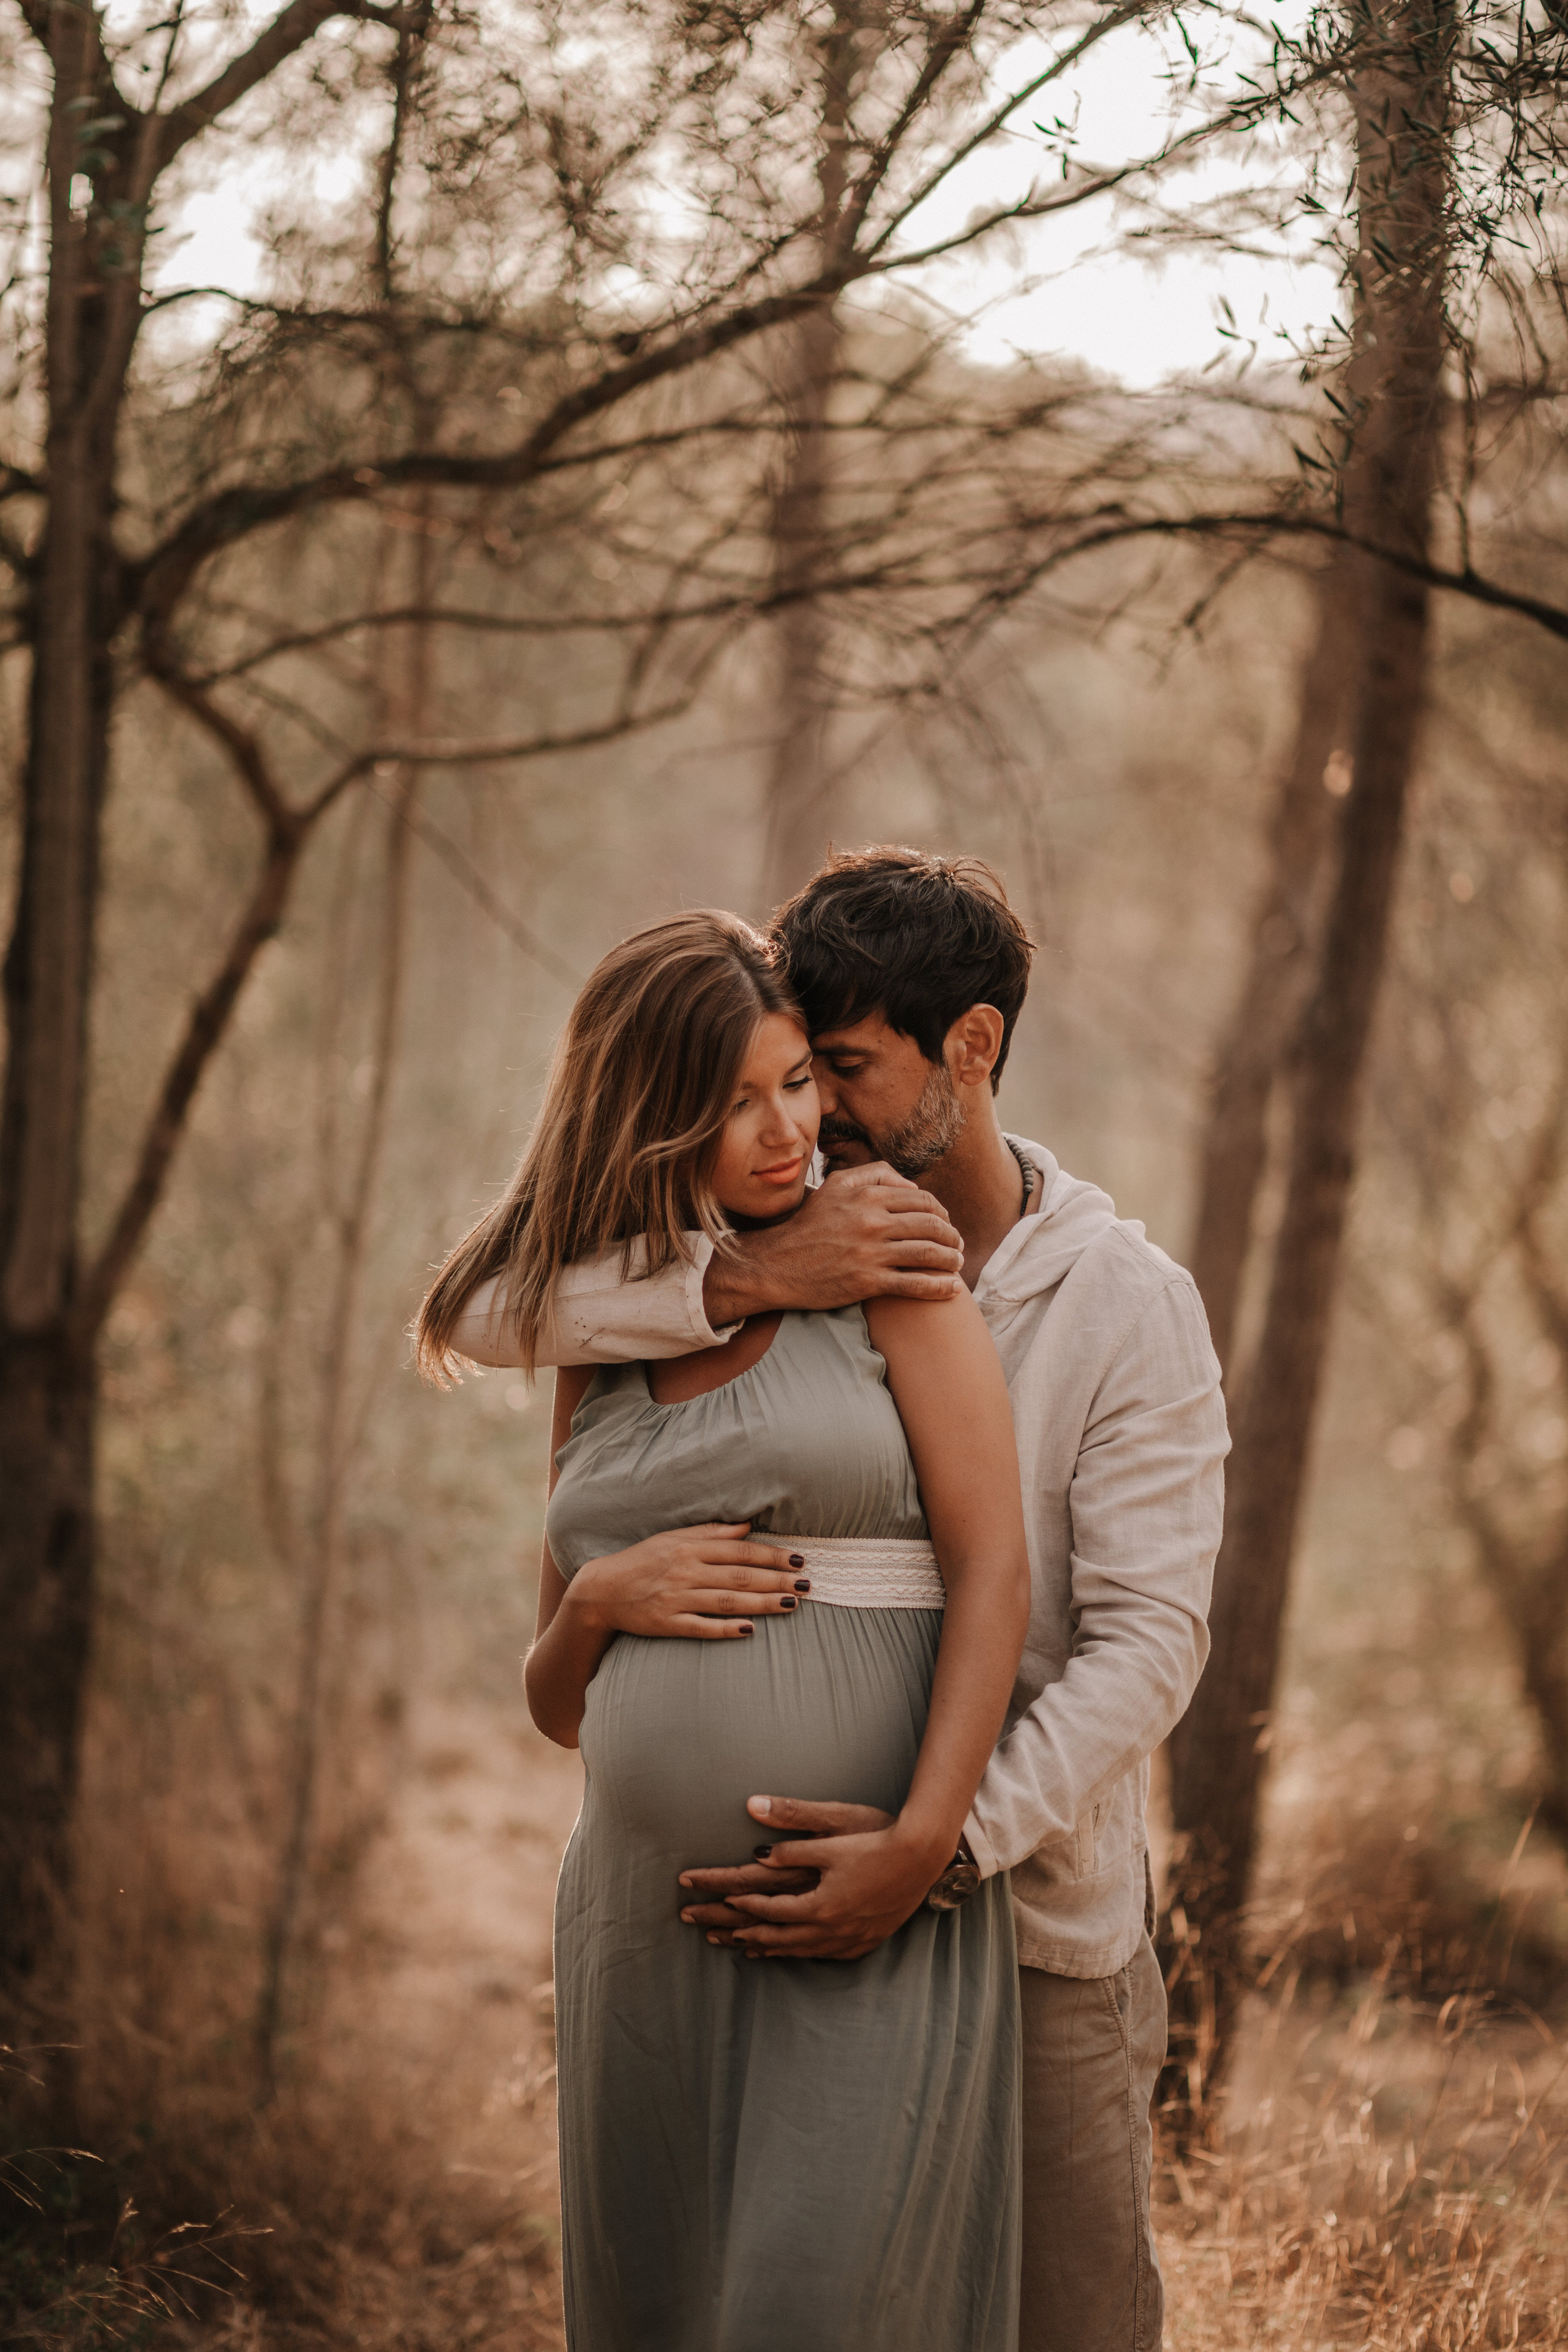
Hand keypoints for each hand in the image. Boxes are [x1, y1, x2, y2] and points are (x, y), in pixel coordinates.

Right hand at [567, 1524, 807, 1641]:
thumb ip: (710, 1532)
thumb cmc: (642, 1560)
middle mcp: (685, 1571)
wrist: (601, 1590)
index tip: (798, 1559)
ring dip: (762, 1604)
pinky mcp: (666, 1624)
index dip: (771, 1555)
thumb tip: (746, 1525)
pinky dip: (726, 1629)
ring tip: (792, 1604)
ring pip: (727, 1602)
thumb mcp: (673, 1538)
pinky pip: (701, 1627)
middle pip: (739, 1577)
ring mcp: (676, 1599)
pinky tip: (750, 1630)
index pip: (739, 1551)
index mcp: (689, 1548)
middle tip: (807, 1584)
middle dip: (776, 1580)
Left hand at [678, 1799, 890, 1937]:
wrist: (924, 1860)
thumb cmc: (877, 1840)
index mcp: (816, 1903)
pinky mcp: (861, 1941)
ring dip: (760, 1945)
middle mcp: (828, 1929)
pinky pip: (818, 1954)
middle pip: (770, 1934)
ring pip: (793, 1949)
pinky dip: (793, 1952)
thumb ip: (790, 1831)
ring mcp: (846, 1940)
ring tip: (732, 1944)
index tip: (703, 1892)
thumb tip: (752, 1810)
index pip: (762, 1906)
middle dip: (731, 1928)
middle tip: (699, 1926)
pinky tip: (784, 1950)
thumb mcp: (832, 1831)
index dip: (729, 1899)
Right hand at [703, 1165, 962, 1324]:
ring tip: (957, 1264)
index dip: (941, 1212)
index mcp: (867, 1195)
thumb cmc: (808, 1225)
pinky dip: (940, 1287)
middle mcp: (872, 1220)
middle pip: (931, 1225)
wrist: (776, 1264)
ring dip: (951, 1259)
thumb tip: (911, 1185)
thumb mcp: (835, 1187)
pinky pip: (915, 1284)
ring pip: (928, 1253)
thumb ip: (873, 1174)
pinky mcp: (867, 1281)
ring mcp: (871, 1252)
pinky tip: (952, 1289)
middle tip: (957, 1245)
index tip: (945, 1223)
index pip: (922, 1200)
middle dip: (952, 1236)